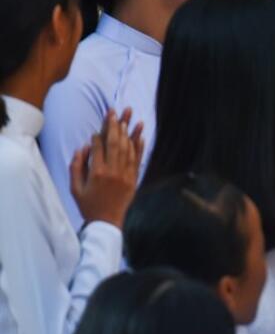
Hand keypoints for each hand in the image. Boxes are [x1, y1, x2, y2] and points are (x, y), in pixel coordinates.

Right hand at [71, 108, 142, 226]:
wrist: (106, 222)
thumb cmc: (88, 204)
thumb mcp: (75, 187)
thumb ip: (76, 166)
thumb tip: (83, 147)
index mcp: (97, 173)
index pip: (99, 148)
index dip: (98, 137)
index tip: (97, 129)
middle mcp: (113, 172)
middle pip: (115, 143)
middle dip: (114, 125)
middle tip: (114, 111)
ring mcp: (126, 175)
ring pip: (128, 149)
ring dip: (129, 131)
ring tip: (128, 117)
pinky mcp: (134, 179)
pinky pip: (138, 159)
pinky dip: (139, 146)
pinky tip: (140, 135)